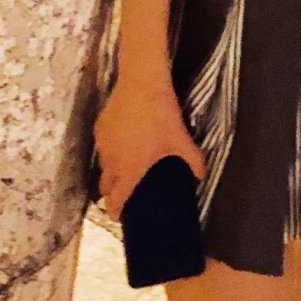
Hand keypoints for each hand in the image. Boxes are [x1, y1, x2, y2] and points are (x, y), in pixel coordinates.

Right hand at [93, 75, 205, 222]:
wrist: (141, 84)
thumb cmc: (161, 116)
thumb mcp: (180, 139)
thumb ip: (193, 161)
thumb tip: (201, 176)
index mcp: (130, 170)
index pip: (116, 200)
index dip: (115, 210)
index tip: (118, 216)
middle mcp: (112, 162)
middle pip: (105, 186)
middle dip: (112, 192)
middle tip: (124, 190)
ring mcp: (103, 144)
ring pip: (103, 165)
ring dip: (111, 170)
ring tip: (125, 164)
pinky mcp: (99, 127)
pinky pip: (102, 146)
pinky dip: (110, 148)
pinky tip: (123, 140)